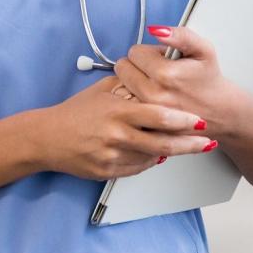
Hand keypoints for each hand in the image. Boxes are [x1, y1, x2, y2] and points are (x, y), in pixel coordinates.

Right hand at [33, 76, 213, 180]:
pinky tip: (158, 154)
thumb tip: (157, 80)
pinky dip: (150, 161)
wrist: (46, 138)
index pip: (158, 116)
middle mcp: (117, 136)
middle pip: (162, 143)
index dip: (182, 120)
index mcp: (118, 112)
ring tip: (187, 146)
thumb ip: (131, 87)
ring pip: (152, 158)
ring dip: (171, 152)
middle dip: (188, 144)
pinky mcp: (107, 172)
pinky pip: (137, 168)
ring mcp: (112, 156)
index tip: (198, 121)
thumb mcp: (104, 90)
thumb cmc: (76, 111)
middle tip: (206, 142)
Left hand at [114, 25, 248, 137]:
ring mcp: (147, 113)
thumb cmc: (209, 80)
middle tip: (157, 72)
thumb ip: (181, 35)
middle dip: (137, 67)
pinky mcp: (144, 124)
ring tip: (154, 86)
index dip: (149, 53)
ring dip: (133, 83)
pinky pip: (125, 105)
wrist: (220, 113)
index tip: (162, 59)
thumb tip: (156, 30)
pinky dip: (131, 101)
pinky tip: (148, 101)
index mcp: (165, 74)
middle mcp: (153, 95)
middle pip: (123, 69)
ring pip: (120, 86)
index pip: (134, 52)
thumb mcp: (203, 49)